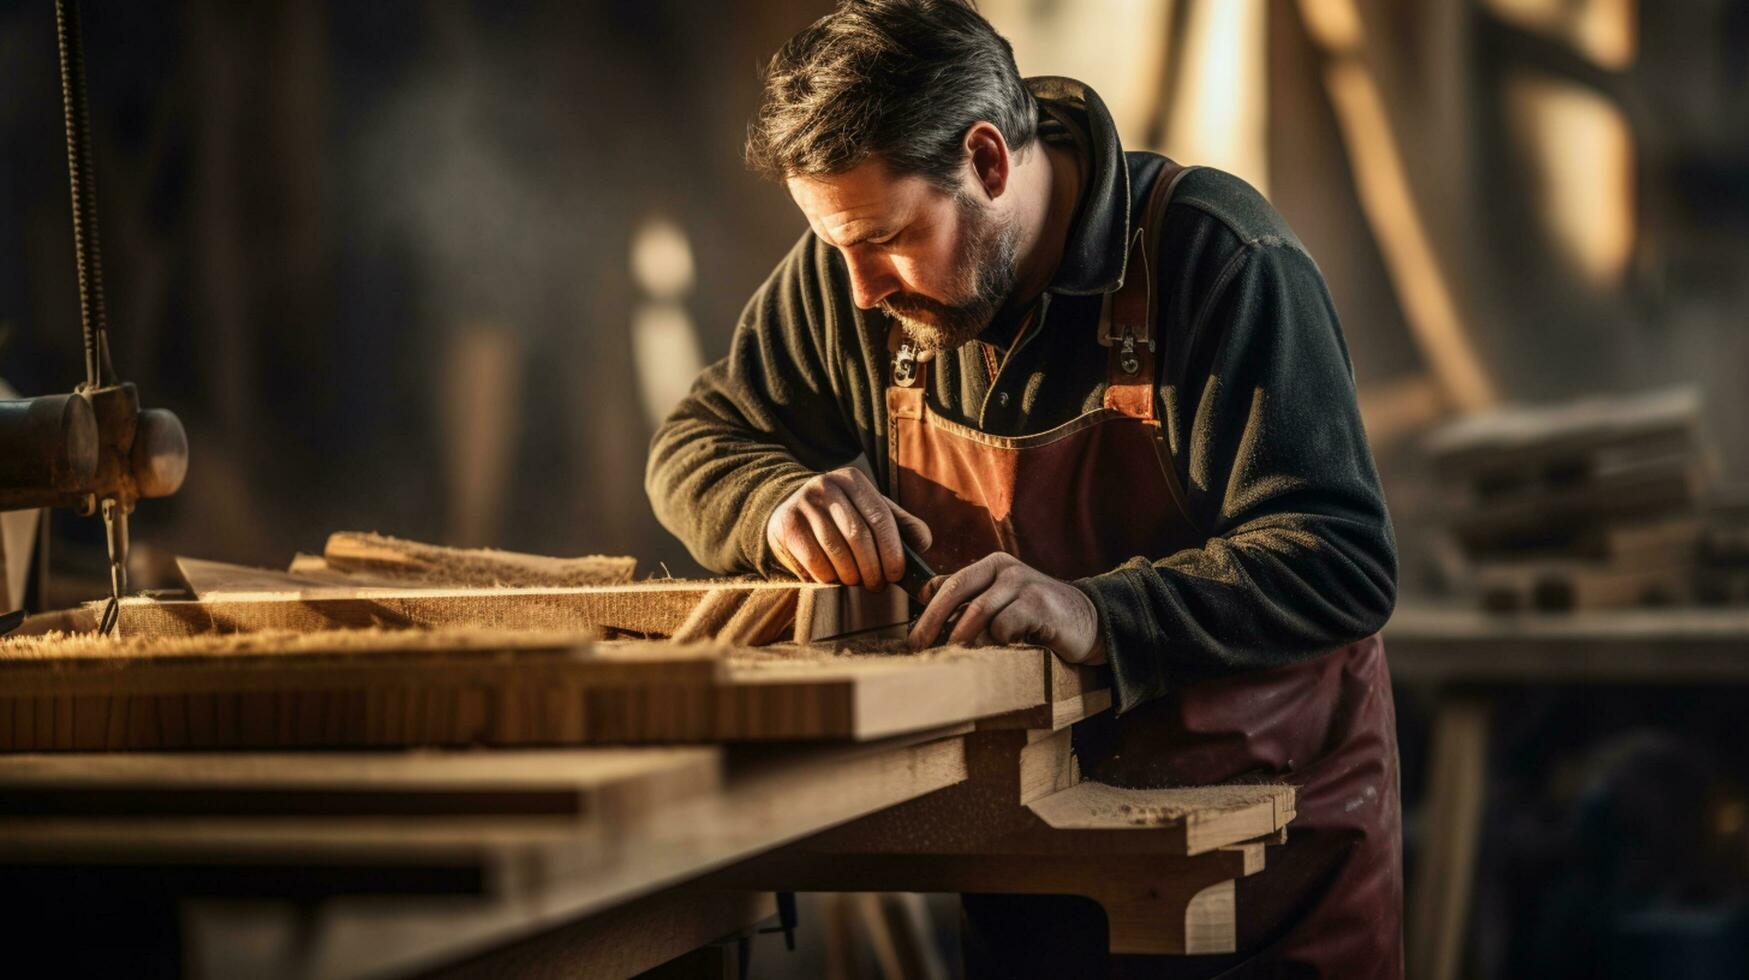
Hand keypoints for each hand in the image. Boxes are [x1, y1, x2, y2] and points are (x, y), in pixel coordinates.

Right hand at [767, 466, 932, 589]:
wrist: (790, 507)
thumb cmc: (842, 516)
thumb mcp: (871, 511)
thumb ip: (901, 525)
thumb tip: (923, 544)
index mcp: (853, 480)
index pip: (880, 517)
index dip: (891, 550)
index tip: (896, 574)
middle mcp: (826, 486)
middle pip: (858, 536)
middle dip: (872, 568)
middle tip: (877, 586)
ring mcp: (803, 504)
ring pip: (836, 551)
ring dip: (851, 576)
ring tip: (856, 583)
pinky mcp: (786, 525)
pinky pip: (814, 561)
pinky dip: (829, 578)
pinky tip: (834, 579)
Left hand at [908, 552, 1106, 663]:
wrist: (1087, 621)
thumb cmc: (1037, 616)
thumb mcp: (1001, 601)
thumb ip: (970, 598)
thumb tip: (924, 596)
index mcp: (990, 565)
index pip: (948, 584)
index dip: (926, 613)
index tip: (913, 640)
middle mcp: (1005, 569)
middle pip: (957, 592)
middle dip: (932, 623)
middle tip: (919, 650)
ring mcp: (1023, 584)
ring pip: (978, 612)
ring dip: (961, 638)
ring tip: (953, 659)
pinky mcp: (1040, 604)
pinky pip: (1005, 625)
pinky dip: (996, 642)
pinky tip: (1001, 651)